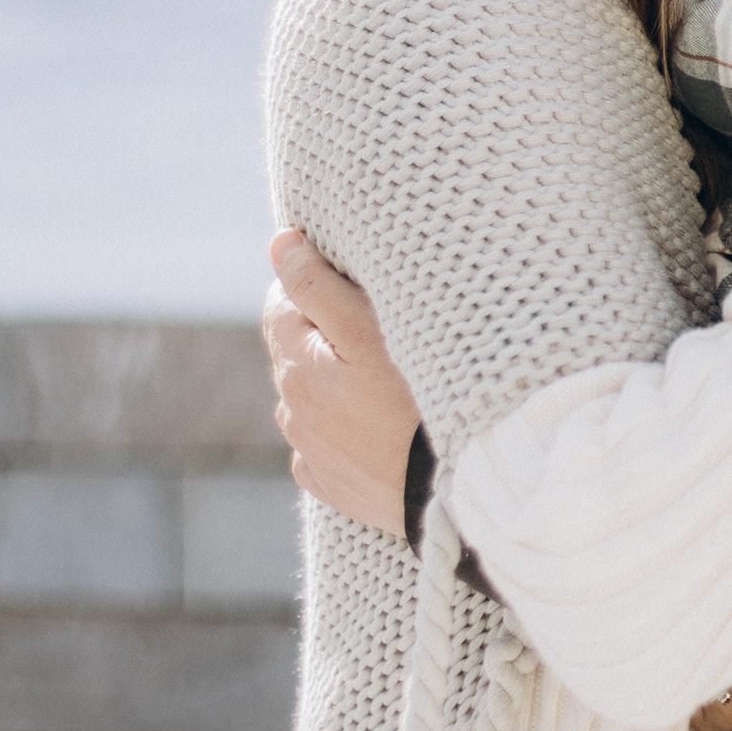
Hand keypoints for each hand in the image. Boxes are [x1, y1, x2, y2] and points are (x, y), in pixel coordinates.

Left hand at [264, 230, 421, 538]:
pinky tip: (376, 428)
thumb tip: (279, 244)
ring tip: (386, 383)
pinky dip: (341, 430)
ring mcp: (311, 452)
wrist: (453, 486)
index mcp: (296, 367)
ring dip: (333, 381)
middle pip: (295, 351)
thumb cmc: (417, 401)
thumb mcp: (368, 330)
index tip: (357, 290)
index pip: (281, 305)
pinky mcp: (332, 485)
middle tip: (382, 333)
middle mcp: (293, 410)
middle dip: (325, 334)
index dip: (315, 287)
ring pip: (309, 397)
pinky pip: (324, 446)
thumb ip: (317, 286)